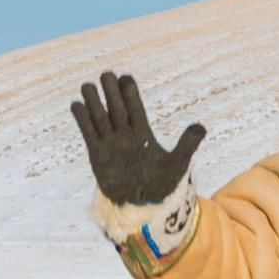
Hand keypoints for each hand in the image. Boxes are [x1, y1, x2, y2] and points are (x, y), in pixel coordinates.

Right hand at [70, 72, 205, 205]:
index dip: (130, 93)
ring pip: (101, 118)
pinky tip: (76, 105)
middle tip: (106, 74)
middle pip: (117, 108)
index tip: (125, 78)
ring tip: (87, 85)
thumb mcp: (177, 163)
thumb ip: (187, 145)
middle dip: (111, 92)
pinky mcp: (98, 155)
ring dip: (94, 102)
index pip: (135, 108)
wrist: (142, 205)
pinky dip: (83, 120)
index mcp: (143, 133)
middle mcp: (125, 135)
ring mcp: (110, 143)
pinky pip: (89, 134)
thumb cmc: (161, 184)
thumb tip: (201, 127)